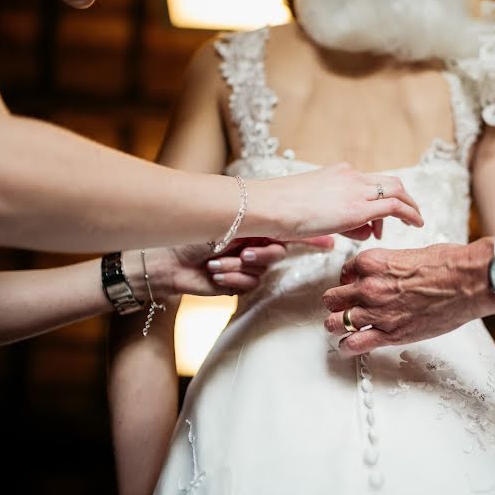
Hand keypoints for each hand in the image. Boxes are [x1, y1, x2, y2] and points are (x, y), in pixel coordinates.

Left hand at [141, 236, 333, 298]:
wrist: (164, 260)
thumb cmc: (193, 232)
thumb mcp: (231, 221)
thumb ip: (263, 220)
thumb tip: (284, 210)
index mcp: (255, 224)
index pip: (290, 230)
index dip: (311, 237)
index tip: (330, 240)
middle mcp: (254, 243)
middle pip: (279, 252)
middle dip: (262, 253)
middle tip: (245, 250)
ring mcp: (247, 266)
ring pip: (263, 270)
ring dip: (239, 267)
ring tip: (217, 261)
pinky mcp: (238, 284)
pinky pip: (249, 284)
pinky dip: (231, 278)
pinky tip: (214, 272)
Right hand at [251, 163, 423, 240]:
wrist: (269, 206)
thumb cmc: (278, 212)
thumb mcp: (307, 210)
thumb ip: (325, 218)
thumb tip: (334, 234)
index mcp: (337, 173)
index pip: (368, 182)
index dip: (378, 200)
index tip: (376, 222)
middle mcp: (350, 176)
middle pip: (388, 182)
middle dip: (400, 201)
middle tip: (403, 219)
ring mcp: (355, 189)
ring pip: (396, 191)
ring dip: (408, 207)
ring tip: (415, 222)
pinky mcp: (359, 206)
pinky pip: (395, 206)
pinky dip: (410, 213)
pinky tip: (417, 224)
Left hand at [322, 238, 494, 355]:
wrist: (468, 280)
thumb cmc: (446, 264)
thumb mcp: (409, 254)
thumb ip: (390, 266)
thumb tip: (387, 273)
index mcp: (372, 262)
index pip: (344, 272)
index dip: (349, 280)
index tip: (354, 285)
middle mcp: (369, 287)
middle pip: (333, 298)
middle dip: (337, 303)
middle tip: (344, 307)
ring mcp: (377, 312)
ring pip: (336, 323)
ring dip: (337, 326)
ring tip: (342, 328)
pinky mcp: (391, 334)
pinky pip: (354, 344)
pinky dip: (347, 347)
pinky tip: (347, 347)